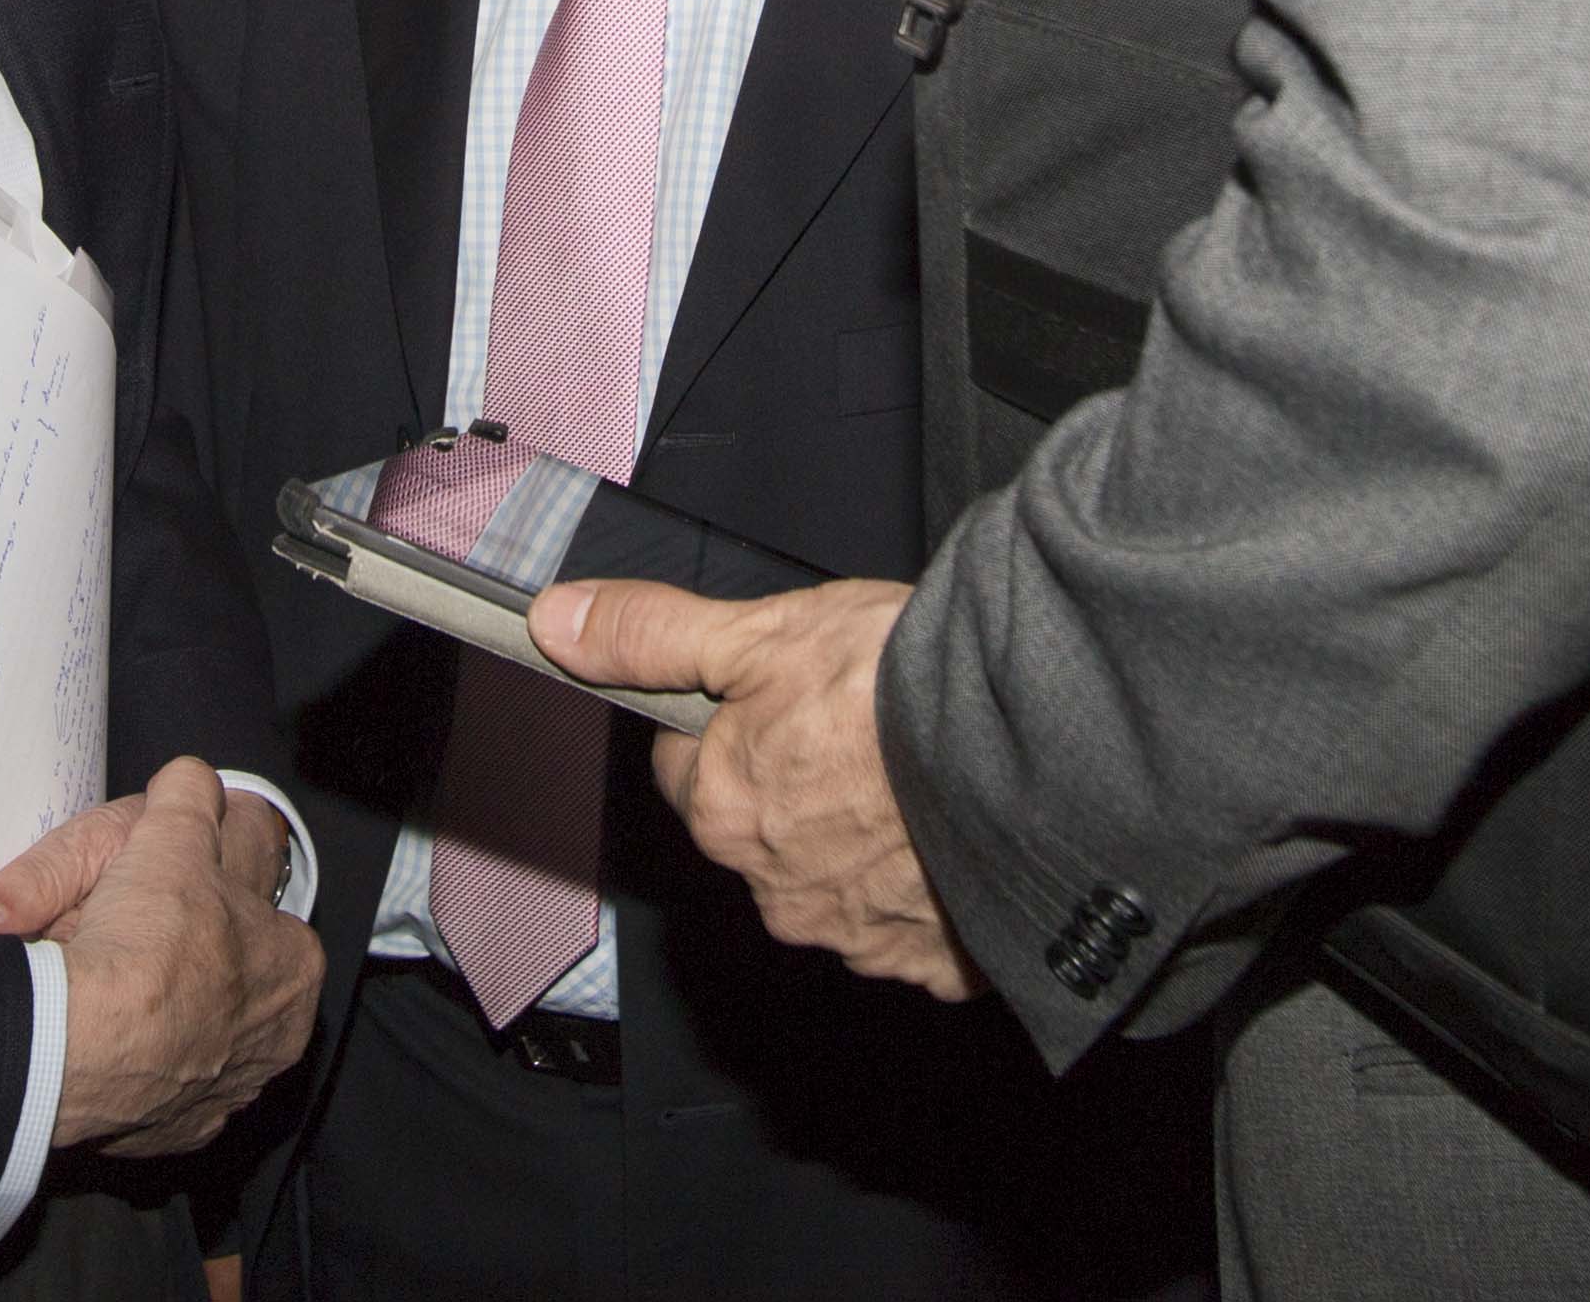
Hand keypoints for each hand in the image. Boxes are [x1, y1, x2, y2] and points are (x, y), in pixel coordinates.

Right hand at [7, 760, 319, 1156]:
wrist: (79, 1052)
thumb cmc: (142, 943)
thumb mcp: (167, 836)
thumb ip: (186, 795)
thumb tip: (189, 780)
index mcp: (294, 960)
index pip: (265, 901)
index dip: (221, 876)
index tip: (185, 876)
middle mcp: (279, 1033)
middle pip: (248, 976)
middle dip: (215, 951)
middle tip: (157, 930)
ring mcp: (230, 1088)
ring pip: (214, 1035)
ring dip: (185, 1013)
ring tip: (134, 989)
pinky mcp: (180, 1129)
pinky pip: (171, 1090)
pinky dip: (148, 1069)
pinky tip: (118, 1046)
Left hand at [534, 578, 977, 998]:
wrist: (1034, 752)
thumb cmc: (900, 689)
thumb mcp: (761, 632)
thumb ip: (652, 635)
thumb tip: (554, 624)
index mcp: (726, 812)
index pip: (691, 769)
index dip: (729, 721)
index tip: (777, 695)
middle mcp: (778, 891)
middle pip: (763, 831)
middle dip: (797, 785)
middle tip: (859, 728)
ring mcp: (859, 936)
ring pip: (836, 881)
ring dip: (863, 840)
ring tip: (916, 776)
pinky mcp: (936, 965)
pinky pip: (915, 926)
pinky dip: (928, 887)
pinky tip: (953, 832)